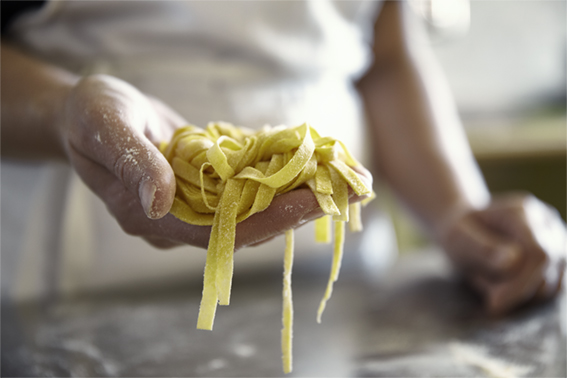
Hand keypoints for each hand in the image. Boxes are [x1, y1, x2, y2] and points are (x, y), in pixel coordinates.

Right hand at [60, 74, 372, 249]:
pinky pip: (246, 184)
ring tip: (341, 177)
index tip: (307, 204)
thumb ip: (134, 164)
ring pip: (251, 206)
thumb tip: (160, 202)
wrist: (91, 113)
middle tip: (346, 192)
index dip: (262, 220)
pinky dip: (278, 173)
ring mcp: (194, 201)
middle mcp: (177, 217)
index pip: (214, 231)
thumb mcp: (106, 128)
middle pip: (243, 223)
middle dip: (295, 209)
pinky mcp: (206, 183)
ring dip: (296, 192)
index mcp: (149, 216)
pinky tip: (311, 162)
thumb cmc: (90, 117)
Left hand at [438, 193, 565, 314]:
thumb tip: (514, 260)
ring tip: (492, 284)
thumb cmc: (460, 235)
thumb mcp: (458, 240)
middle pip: (548, 270)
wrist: (468, 231)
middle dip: (517, 291)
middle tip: (488, 300)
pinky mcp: (560, 258)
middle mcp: (547, 222)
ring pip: (553, 284)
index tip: (494, 303)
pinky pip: (552, 289)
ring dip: (521, 293)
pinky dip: (529, 295)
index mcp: (521, 212)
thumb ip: (482, 249)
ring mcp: (558, 239)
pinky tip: (506, 289)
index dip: (521, 283)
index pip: (538, 253)